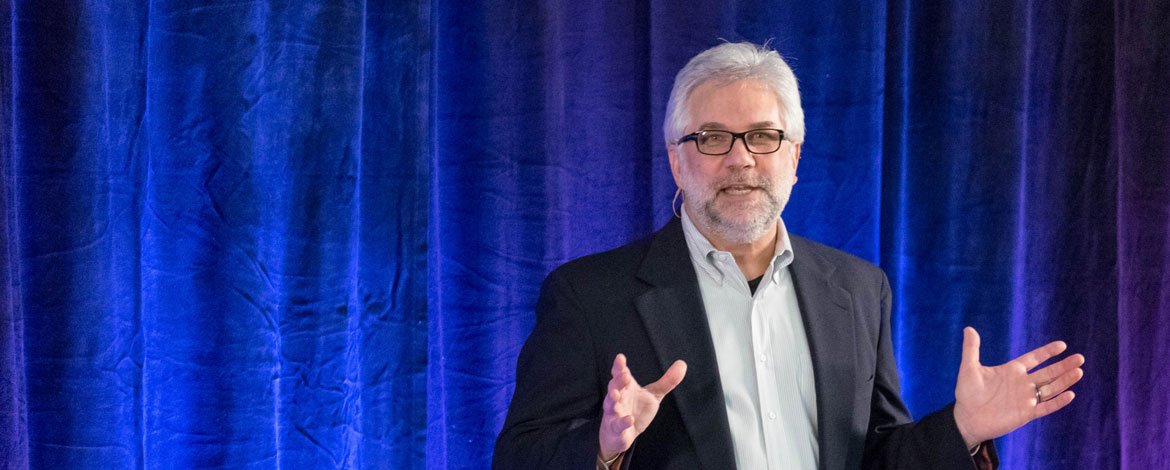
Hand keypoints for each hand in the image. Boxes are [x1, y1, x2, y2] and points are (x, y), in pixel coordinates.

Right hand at [599, 354, 686, 459]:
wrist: (622, 435)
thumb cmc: (636, 410)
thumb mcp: (653, 395)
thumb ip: (667, 381)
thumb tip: (682, 363)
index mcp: (626, 387)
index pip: (620, 373)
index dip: (619, 366)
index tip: (620, 357)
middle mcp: (618, 397)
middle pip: (614, 386)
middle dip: (618, 381)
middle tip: (625, 375)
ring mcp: (614, 413)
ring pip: (610, 404)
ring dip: (612, 399)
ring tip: (616, 394)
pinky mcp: (616, 428)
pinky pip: (618, 425)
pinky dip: (623, 422)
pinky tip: (630, 419)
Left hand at [953, 327, 1084, 447]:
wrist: (967, 419)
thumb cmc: (967, 394)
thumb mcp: (969, 368)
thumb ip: (971, 349)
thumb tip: (969, 328)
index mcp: (1011, 371)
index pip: (1034, 358)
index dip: (1047, 352)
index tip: (1062, 345)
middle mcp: (1022, 383)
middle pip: (1048, 373)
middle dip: (1063, 366)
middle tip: (1080, 358)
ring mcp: (1025, 399)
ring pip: (1050, 388)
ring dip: (1064, 381)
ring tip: (1079, 371)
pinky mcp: (1026, 413)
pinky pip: (1045, 407)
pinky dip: (1057, 402)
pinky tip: (1070, 394)